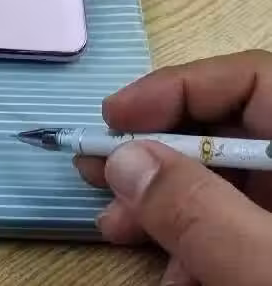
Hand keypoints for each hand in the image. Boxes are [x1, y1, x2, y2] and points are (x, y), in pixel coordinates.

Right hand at [74, 50, 271, 285]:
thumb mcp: (266, 266)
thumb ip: (199, 211)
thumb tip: (125, 161)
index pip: (251, 80)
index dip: (176, 89)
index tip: (112, 119)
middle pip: (225, 134)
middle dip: (153, 154)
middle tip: (93, 170)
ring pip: (222, 186)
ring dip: (159, 204)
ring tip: (115, 226)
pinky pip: (233, 229)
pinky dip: (192, 244)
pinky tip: (172, 273)